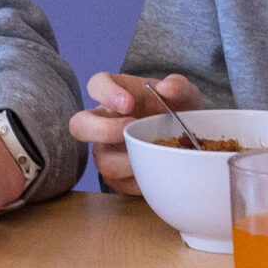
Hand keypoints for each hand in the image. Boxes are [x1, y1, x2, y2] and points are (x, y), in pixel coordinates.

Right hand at [67, 72, 202, 195]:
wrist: (187, 139)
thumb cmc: (178, 110)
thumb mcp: (185, 94)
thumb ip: (178, 85)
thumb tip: (166, 88)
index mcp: (117, 94)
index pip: (97, 85)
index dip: (106, 93)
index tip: (128, 103)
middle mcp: (104, 121)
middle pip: (79, 125)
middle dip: (102, 130)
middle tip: (129, 129)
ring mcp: (106, 149)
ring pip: (102, 160)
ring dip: (127, 162)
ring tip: (152, 156)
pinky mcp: (115, 175)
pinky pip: (118, 182)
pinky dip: (138, 180)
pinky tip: (155, 173)